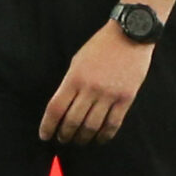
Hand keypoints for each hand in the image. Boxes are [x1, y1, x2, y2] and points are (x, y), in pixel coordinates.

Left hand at [39, 21, 154, 144]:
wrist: (130, 35)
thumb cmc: (101, 47)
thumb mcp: (77, 61)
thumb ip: (70, 83)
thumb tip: (62, 107)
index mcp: (74, 78)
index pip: (56, 108)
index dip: (48, 125)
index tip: (45, 136)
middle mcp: (90, 88)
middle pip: (72, 121)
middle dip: (64, 134)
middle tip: (62, 140)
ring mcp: (109, 94)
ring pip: (92, 126)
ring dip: (83, 137)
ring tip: (79, 141)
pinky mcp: (126, 98)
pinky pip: (113, 123)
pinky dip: (105, 135)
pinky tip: (99, 139)